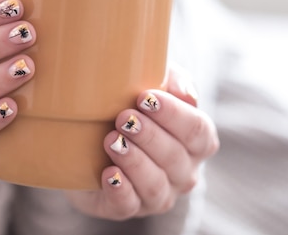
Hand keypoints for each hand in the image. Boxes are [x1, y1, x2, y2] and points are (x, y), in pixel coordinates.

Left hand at [66, 64, 219, 219]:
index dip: (174, 114)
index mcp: (196, 142)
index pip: (198, 130)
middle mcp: (183, 172)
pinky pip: (129, 206)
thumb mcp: (154, 82)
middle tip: (123, 117)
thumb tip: (187, 94)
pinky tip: (108, 173)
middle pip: (175, 157)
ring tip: (112, 140)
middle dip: (149, 135)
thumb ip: (175, 80)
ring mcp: (158, 195)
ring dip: (133, 160)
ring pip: (155, 185)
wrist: (89, 135)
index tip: (146, 98)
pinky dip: (120, 190)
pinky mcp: (128, 208)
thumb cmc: (132, 103)